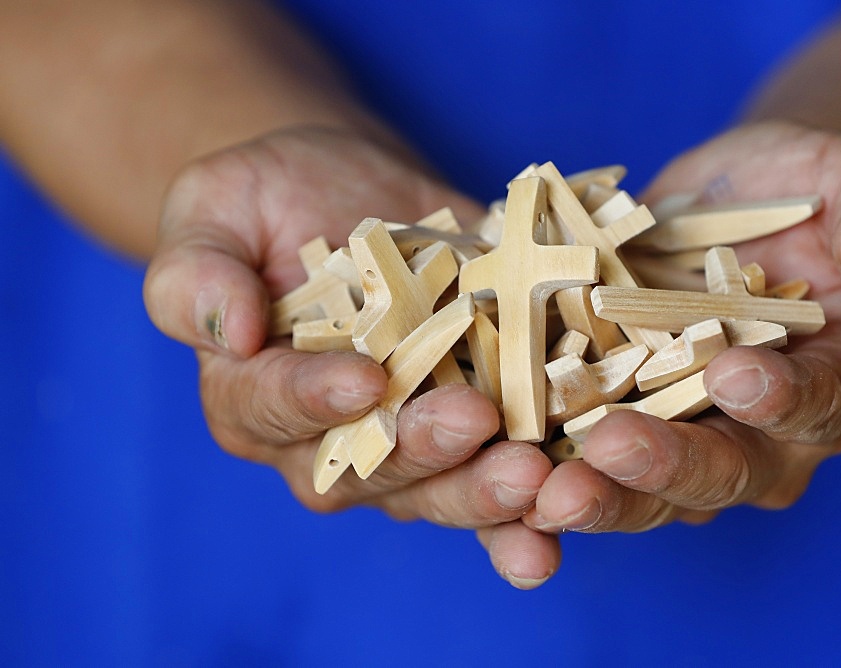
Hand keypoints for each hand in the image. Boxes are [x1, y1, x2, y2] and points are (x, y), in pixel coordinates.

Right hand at [143, 126, 552, 561]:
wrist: (352, 196)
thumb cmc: (267, 200)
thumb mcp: (213, 209)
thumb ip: (195, 271)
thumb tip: (228, 328)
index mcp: (255, 394)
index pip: (275, 408)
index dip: (314, 398)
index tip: (363, 380)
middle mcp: (332, 437)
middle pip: (369, 468)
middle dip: (423, 452)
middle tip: (473, 423)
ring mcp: (410, 437)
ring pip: (440, 487)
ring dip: (487, 493)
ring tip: (536, 476)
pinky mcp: (476, 423)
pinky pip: (498, 472)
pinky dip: (531, 505)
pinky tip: (565, 505)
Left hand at [500, 121, 840, 576]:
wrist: (730, 201)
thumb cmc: (803, 189)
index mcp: (832, 388)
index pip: (819, 405)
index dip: (783, 398)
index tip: (737, 375)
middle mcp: (758, 437)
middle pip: (721, 470)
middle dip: (666, 465)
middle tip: (612, 451)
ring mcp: (678, 437)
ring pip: (640, 487)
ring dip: (593, 492)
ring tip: (542, 488)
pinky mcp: (609, 419)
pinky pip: (575, 455)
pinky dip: (537, 466)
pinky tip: (491, 460)